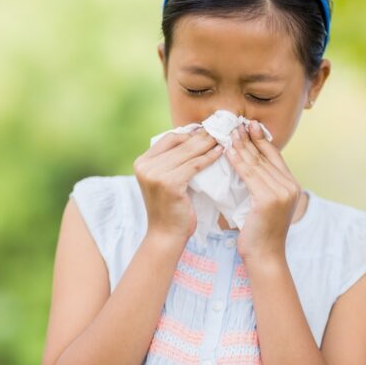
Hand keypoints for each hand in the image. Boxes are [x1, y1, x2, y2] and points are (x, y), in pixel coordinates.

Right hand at [133, 127, 223, 243]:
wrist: (165, 235)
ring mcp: (155, 174)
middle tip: (220, 129)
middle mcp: (145, 166)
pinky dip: (209, 157)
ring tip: (223, 138)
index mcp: (141, 162)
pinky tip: (220, 152)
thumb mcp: (165, 180)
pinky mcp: (169, 183)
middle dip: (202, 135)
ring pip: (189, 152)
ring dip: (209, 143)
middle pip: (180, 143)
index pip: (169, 138)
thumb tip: (195, 136)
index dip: (189, 133)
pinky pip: (195, 165)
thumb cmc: (170, 208)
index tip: (207, 130)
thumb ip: (172, 161)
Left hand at [225, 121, 302, 262]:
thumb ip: (261, 184)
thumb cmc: (259, 233)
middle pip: (266, 155)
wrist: (265, 257)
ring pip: (257, 163)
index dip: (261, 139)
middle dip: (249, 138)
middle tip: (235, 123)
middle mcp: (290, 186)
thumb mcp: (264, 204)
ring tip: (229, 133)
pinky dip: (238, 161)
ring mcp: (282, 192)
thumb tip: (247, 163)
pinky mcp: (269, 199)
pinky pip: (250, 175)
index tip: (248, 125)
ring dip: (241, 145)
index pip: (274, 155)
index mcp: (291, 185)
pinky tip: (228, 151)